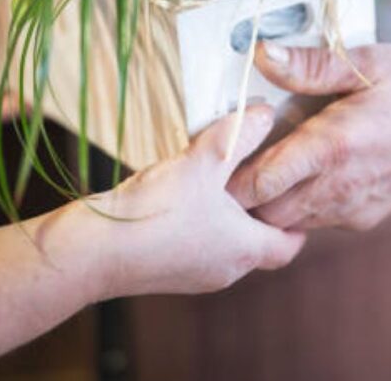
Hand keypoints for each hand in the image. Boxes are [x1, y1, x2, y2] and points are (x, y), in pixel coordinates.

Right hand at [89, 106, 305, 296]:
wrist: (93, 253)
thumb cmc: (155, 213)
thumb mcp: (204, 162)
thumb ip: (238, 136)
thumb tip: (266, 114)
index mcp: (245, 250)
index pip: (289, 246)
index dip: (297, 222)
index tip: (294, 194)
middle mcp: (226, 270)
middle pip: (258, 244)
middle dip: (259, 213)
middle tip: (258, 177)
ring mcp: (195, 276)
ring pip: (225, 245)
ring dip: (226, 217)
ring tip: (217, 180)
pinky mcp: (166, 273)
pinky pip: (196, 246)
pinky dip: (199, 224)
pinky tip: (180, 196)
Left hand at [228, 43, 390, 230]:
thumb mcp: (363, 61)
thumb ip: (308, 64)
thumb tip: (261, 53)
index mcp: (332, 147)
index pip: (258, 183)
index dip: (229, 173)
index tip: (218, 152)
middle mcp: (338, 188)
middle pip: (264, 213)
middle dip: (242, 193)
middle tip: (234, 156)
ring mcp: (351, 208)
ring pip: (287, 222)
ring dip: (270, 200)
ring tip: (267, 160)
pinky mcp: (362, 217)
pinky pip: (315, 220)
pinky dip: (299, 203)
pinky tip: (304, 170)